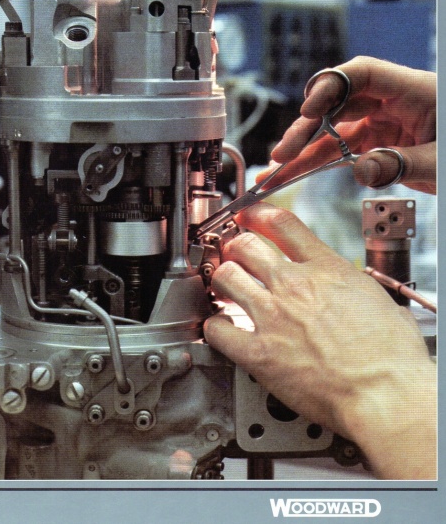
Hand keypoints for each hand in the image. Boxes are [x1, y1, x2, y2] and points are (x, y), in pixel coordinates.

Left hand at [204, 203, 435, 478]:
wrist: (385, 392)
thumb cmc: (392, 357)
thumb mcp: (384, 302)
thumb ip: (360, 291)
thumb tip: (359, 295)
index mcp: (327, 270)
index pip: (282, 225)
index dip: (259, 214)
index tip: (249, 216)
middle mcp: (295, 286)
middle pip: (246, 245)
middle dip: (235, 247)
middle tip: (233, 254)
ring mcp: (273, 316)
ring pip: (227, 277)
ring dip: (222, 280)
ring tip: (224, 286)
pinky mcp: (259, 352)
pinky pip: (218, 330)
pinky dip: (214, 327)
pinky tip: (220, 329)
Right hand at [257, 56, 435, 193]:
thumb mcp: (440, 161)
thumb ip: (403, 164)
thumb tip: (362, 171)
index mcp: (413, 91)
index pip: (364, 73)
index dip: (331, 87)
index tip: (308, 110)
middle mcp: (391, 103)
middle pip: (338, 105)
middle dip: (307, 129)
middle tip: (283, 153)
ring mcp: (381, 123)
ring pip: (334, 132)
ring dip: (305, 151)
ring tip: (278, 170)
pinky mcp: (376, 142)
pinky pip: (341, 151)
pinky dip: (318, 163)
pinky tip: (296, 173)